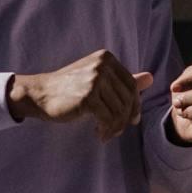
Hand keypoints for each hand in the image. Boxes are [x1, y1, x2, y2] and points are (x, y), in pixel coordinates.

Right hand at [10, 49, 151, 140]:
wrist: (41, 94)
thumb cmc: (69, 89)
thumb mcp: (97, 80)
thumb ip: (123, 80)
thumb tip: (151, 78)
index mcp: (106, 58)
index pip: (131, 85)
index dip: (134, 105)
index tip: (131, 120)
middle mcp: (102, 65)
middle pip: (127, 99)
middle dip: (125, 119)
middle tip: (116, 132)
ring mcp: (95, 80)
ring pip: (119, 111)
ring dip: (115, 128)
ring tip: (106, 134)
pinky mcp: (88, 97)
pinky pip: (108, 119)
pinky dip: (106, 130)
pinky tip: (98, 134)